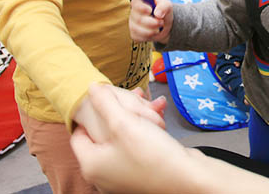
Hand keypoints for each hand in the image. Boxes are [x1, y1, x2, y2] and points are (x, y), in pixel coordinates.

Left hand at [70, 84, 197, 193]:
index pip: (78, 133)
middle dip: (119, 111)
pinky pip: (137, 147)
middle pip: (103, 135)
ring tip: (150, 104)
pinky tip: (158, 118)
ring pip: (123, 139)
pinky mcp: (142, 174)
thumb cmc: (153, 156)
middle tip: (131, 96)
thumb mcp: (124, 123)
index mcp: (91, 165)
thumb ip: (104, 102)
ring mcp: (123, 176)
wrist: (189, 181)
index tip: (104, 100)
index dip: (90, 113)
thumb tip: (90, 87)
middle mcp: (104, 174)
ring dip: (135, 119)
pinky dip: (145, 132)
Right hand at [129, 0, 172, 43]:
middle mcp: (134, 12)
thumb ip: (164, 6)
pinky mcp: (134, 34)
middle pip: (138, 19)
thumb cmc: (163, 12)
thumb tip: (157, 14)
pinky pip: (139, 37)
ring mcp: (132, 24)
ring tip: (159, 27)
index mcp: (140, 2)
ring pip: (138, 30)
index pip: (135, 3)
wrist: (164, 25)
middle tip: (161, 22)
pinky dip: (149, 37)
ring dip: (152, 30)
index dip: (141, 7)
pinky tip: (153, 32)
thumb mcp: (167, 6)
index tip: (150, 10)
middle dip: (152, 23)